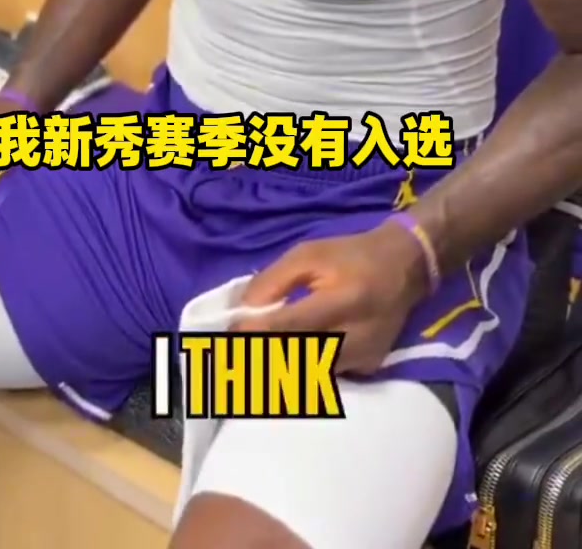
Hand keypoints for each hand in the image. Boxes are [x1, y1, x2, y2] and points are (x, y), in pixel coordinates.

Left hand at [234, 224, 429, 373]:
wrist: (405, 266)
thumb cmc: (349, 255)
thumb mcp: (307, 254)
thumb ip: (272, 282)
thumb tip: (240, 313)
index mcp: (342, 299)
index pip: (289, 327)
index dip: (254, 337)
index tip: (226, 342)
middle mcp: (357, 334)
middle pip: (298, 360)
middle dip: (262, 361)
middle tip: (232, 362)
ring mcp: (365, 356)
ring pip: (310, 375)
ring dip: (279, 372)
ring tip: (251, 367)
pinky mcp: (369, 368)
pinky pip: (326, 376)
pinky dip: (303, 373)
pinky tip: (284, 368)